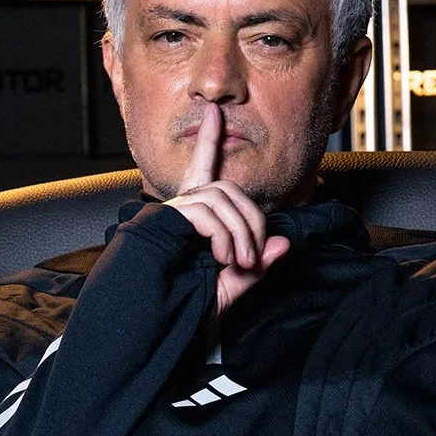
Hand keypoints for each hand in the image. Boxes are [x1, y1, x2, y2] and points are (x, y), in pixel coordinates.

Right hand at [165, 104, 290, 314]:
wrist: (150, 323)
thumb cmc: (184, 309)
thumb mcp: (228, 289)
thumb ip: (255, 269)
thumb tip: (284, 244)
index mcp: (191, 218)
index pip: (203, 171)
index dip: (208, 140)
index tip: (214, 112)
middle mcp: (179, 208)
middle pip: (228, 189)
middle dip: (251, 220)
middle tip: (254, 256)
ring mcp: (171, 212)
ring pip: (220, 199)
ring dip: (240, 231)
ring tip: (240, 262)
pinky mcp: (165, 218)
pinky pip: (207, 213)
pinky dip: (223, 235)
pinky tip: (222, 258)